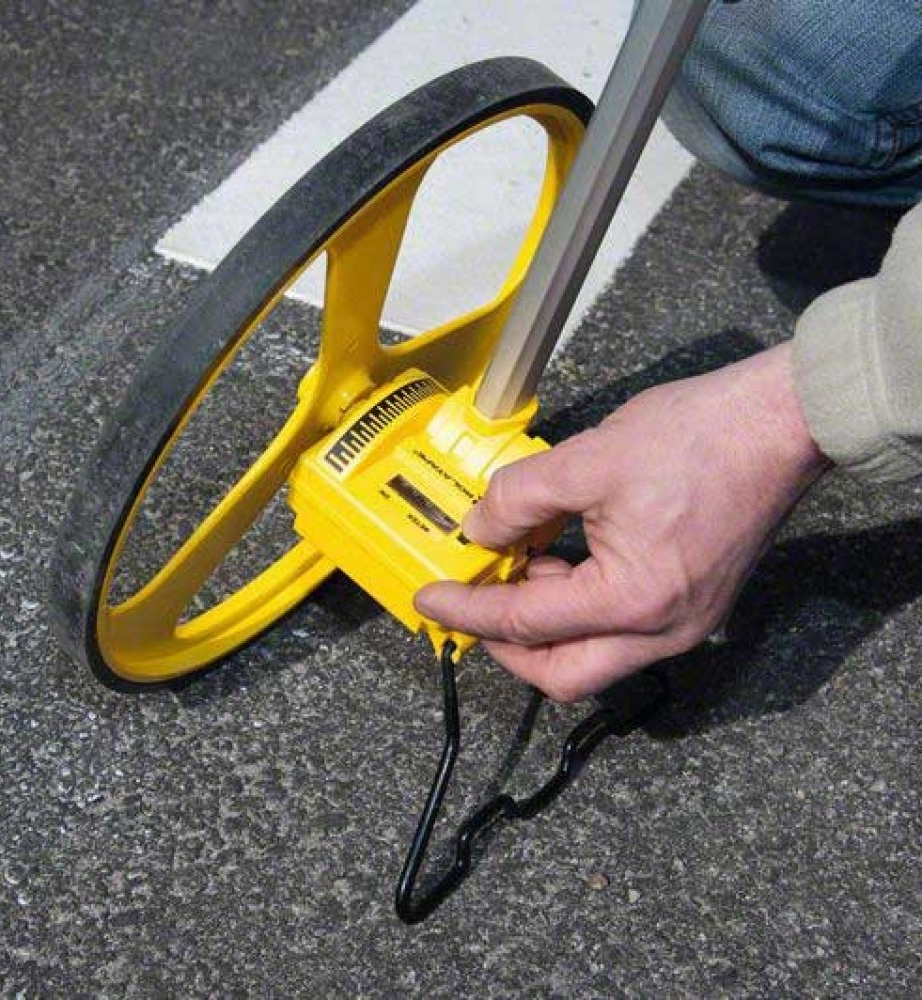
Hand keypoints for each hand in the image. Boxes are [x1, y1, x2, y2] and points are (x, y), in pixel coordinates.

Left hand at [415, 343, 830, 700]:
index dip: (467, 610)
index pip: (526, 622)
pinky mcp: (692, 605)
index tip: (431, 598)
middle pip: (562, 673)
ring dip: (544, 624)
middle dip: (506, 646)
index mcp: (633, 600)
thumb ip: (519, 499)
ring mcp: (684, 623)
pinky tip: (560, 559)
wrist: (780, 423)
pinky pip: (620, 631)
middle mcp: (663, 630)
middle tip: (471, 603)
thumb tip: (480, 528)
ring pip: (591, 657)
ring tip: (518, 564)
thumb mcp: (588, 461)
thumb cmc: (702, 438)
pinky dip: (578, 607)